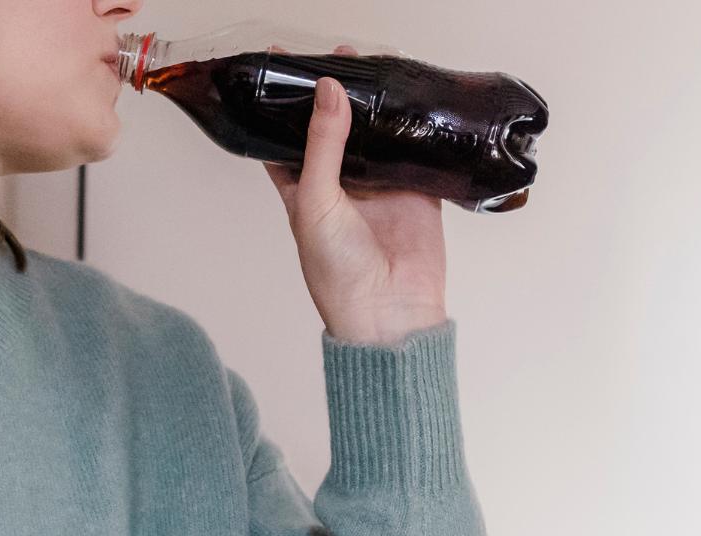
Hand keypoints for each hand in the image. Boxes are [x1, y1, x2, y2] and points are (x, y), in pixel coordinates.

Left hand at [266, 52, 448, 347]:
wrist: (388, 314)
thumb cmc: (337, 274)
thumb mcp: (316, 202)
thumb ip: (322, 145)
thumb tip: (328, 91)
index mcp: (303, 189)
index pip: (286, 137)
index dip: (284, 103)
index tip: (283, 65)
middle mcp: (340, 185)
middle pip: (336, 128)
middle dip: (338, 95)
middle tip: (342, 56)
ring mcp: (380, 187)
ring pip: (377, 134)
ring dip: (377, 105)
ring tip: (377, 66)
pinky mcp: (416, 193)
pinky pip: (417, 152)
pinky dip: (417, 128)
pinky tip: (416, 99)